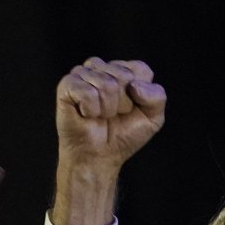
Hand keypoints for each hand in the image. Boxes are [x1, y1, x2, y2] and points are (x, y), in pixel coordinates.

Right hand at [55, 57, 166, 172]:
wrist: (99, 156)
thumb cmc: (123, 135)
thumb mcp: (153, 118)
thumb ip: (157, 97)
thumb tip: (134, 85)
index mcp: (124, 71)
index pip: (140, 70)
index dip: (141, 96)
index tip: (131, 109)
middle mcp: (103, 68)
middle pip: (123, 76)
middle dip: (123, 103)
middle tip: (113, 115)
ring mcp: (83, 74)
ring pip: (106, 84)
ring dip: (107, 109)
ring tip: (99, 116)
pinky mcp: (67, 85)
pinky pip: (87, 92)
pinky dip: (91, 110)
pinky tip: (86, 114)